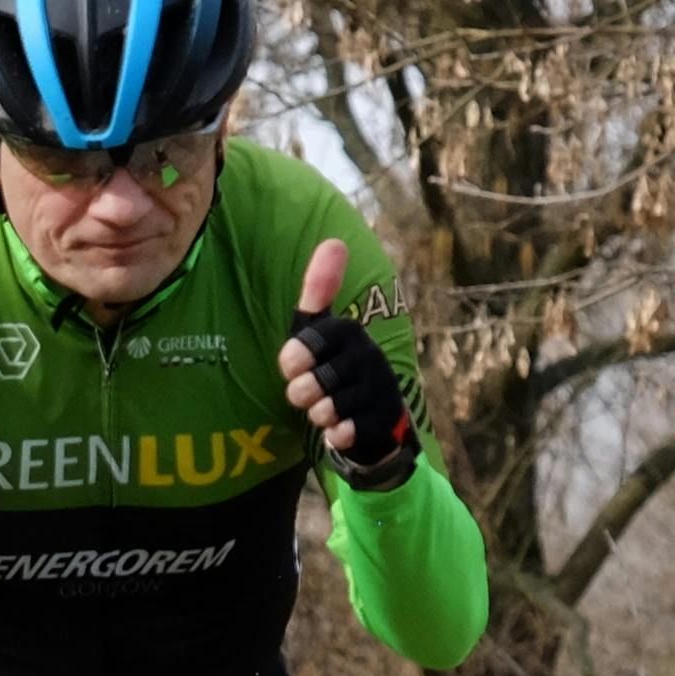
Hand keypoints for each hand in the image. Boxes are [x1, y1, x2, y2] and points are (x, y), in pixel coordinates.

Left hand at [278, 237, 414, 488]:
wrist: (374, 415)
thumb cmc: (336, 365)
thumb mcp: (321, 329)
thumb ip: (319, 290)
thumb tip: (335, 240)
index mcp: (349, 331)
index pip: (311, 341)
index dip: (295, 358)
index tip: (290, 367)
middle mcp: (369, 357)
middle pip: (316, 381)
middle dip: (302, 394)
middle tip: (304, 395)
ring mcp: (379, 390)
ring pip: (331, 408)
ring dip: (320, 414)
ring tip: (324, 411)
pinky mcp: (384, 420)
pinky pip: (349, 432)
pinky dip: (338, 435)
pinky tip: (340, 431)